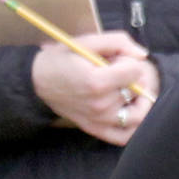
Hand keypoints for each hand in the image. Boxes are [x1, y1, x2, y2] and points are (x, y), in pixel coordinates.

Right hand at [29, 31, 159, 145]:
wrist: (37, 82)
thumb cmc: (62, 60)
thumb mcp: (86, 42)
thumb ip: (118, 42)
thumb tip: (142, 54)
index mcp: (96, 82)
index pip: (136, 71)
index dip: (129, 60)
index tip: (115, 58)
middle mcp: (100, 105)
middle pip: (137, 89)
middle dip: (131, 76)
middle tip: (116, 71)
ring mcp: (99, 121)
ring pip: (138, 112)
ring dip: (138, 99)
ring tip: (125, 88)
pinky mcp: (96, 130)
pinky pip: (125, 136)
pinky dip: (134, 125)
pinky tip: (129, 109)